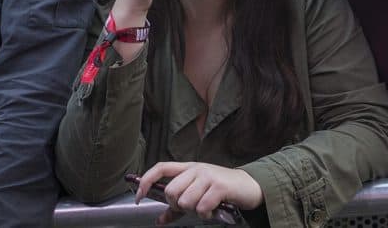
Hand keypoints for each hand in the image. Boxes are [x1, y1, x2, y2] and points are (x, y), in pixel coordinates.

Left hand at [135, 161, 262, 223]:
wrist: (249, 186)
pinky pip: (201, 207)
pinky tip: (212, 210)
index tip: (138, 196)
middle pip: (171, 191)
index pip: (161, 168)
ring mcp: (208, 176)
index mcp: (189, 168)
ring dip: (193, 211)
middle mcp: (197, 169)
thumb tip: (160, 220)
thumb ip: (178, 207)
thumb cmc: (222, 189)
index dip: (146, 181)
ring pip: (185, 201)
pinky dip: (205, 214)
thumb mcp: (199, 193)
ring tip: (204, 208)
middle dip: (177, 205)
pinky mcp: (220, 186)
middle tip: (190, 207)